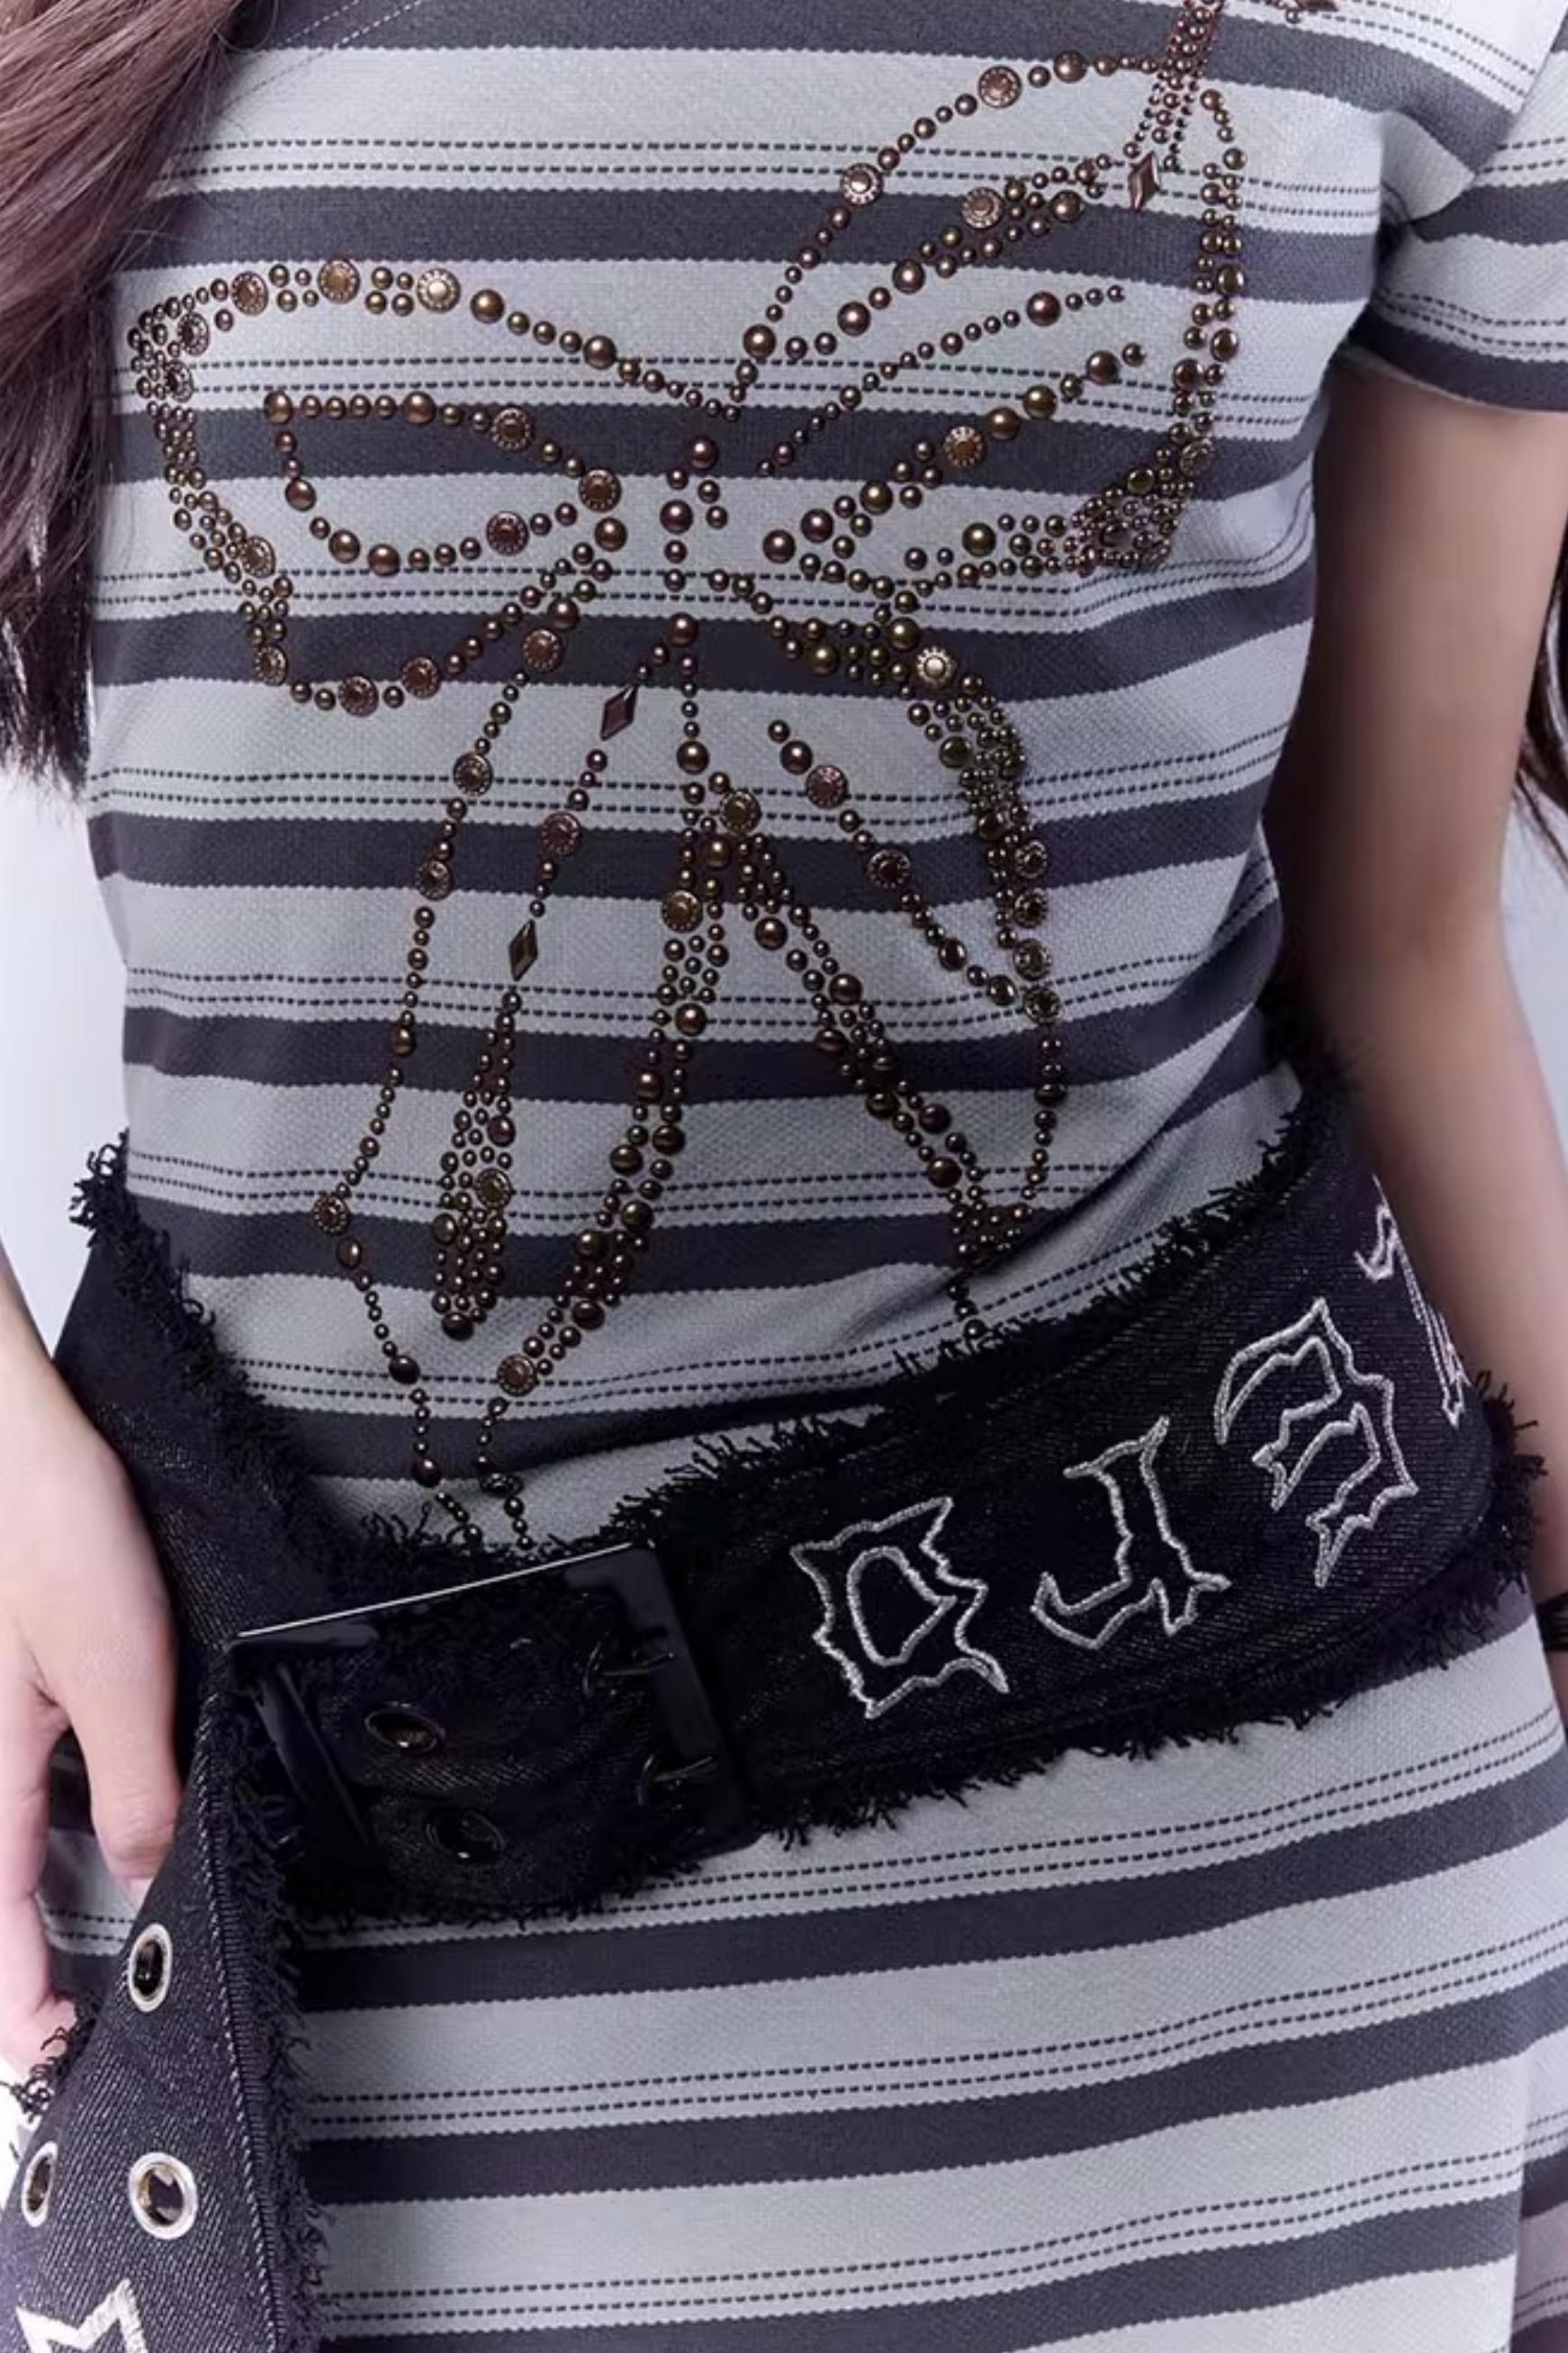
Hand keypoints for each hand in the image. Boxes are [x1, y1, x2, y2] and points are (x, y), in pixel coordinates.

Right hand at [0, 1362, 181, 2078]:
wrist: (18, 1438)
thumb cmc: (50, 1530)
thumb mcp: (120, 1670)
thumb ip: (138, 1780)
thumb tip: (151, 1873)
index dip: (19, 1994)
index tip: (46, 2052)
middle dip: (14, 1962)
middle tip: (52, 2023)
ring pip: (1, 1840)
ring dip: (21, 1903)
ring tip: (56, 1956)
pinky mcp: (8, 1683)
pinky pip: (13, 1789)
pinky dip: (32, 1837)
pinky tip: (73, 1830)